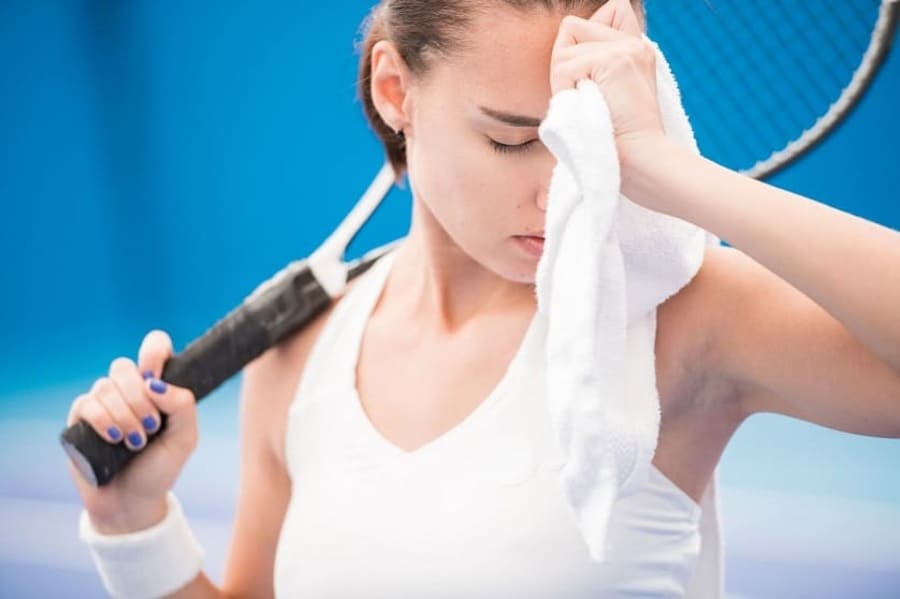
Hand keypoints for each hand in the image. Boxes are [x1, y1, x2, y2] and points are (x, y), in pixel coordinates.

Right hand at [65, 330, 198, 533]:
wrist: (131, 502)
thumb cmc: (160, 468)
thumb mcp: (185, 438)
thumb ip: (183, 405)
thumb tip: (155, 383)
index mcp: (157, 387)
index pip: (155, 347)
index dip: (153, 351)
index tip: (154, 375)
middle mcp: (129, 390)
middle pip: (124, 367)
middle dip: (138, 398)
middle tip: (151, 427)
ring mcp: (103, 403)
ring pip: (105, 386)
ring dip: (123, 415)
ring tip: (135, 443)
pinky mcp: (80, 419)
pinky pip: (86, 403)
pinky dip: (102, 420)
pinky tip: (113, 439)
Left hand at [549, 0, 664, 149]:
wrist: (639, 161)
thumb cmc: (616, 141)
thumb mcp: (605, 96)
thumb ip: (593, 63)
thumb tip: (568, 33)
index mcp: (636, 50)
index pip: (605, 11)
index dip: (579, 47)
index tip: (593, 83)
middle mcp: (635, 44)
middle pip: (572, 28)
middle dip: (566, 65)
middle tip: (587, 99)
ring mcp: (626, 50)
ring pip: (564, 49)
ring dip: (565, 83)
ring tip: (590, 106)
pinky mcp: (614, 61)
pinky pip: (564, 68)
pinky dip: (565, 91)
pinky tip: (587, 108)